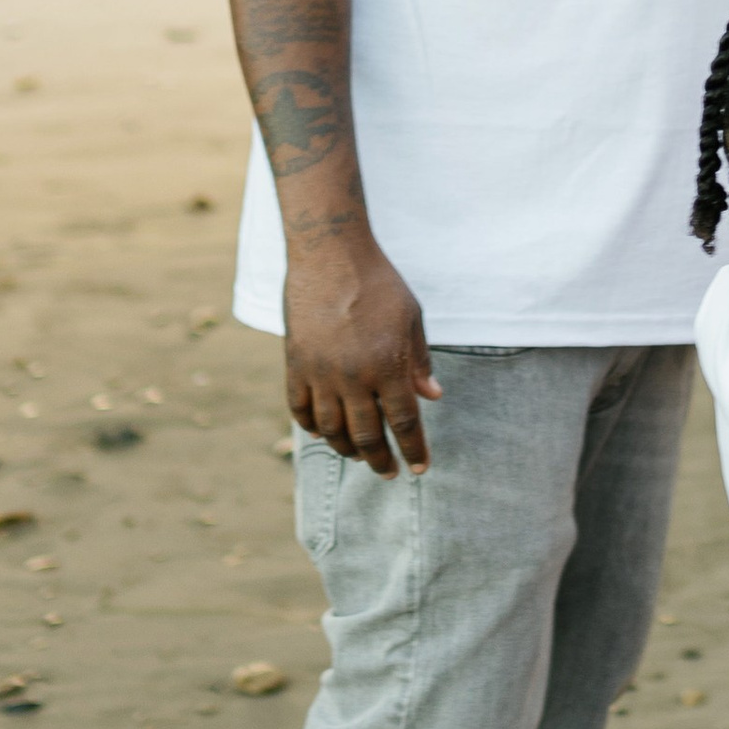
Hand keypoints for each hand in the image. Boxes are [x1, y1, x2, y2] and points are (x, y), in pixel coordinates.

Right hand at [284, 233, 443, 472]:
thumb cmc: (378, 284)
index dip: (413, 450)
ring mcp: (320, 373)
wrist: (330, 256)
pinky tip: (323, 433)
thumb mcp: (412, 318)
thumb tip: (432, 397)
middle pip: (367, 436)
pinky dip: (311, 426)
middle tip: (389, 472)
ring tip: (358, 455)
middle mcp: (354, 376)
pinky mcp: (295, 364)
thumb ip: (419, 362)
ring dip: (346, 449)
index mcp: (388, 366)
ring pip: (331, 429)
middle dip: (380, 460)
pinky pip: (300, 408)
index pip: (404, 423)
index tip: (419, 469)